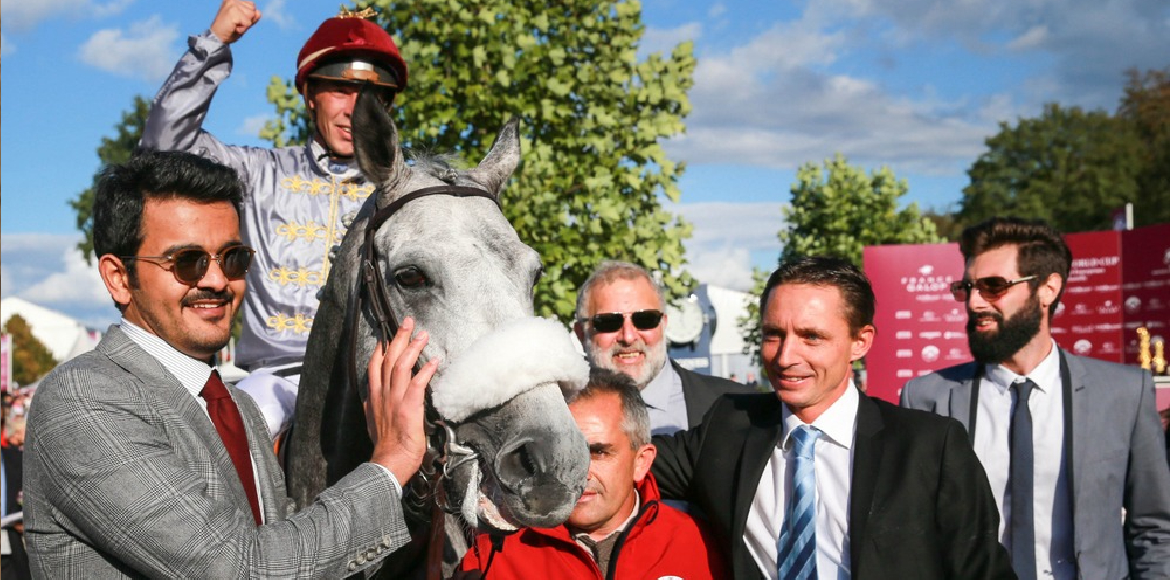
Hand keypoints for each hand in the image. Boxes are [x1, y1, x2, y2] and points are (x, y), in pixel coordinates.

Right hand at [210, 0, 260, 43]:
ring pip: (251, 15)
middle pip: (253, 10)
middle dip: (248, 20)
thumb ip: (253, 16)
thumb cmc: (231, 29)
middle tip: (236, 24)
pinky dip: (243, 28)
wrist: (218, 37)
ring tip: (235, 25)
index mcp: (234, 0)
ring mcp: (232, 4)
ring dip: (245, 24)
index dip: (249, 16)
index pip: (252, 6)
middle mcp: (232, 0)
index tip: (237, 20)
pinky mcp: (232, 12)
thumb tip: (258, 12)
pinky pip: (248, 22)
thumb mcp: (245, 22)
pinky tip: (234, 28)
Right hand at [366, 317, 438, 484]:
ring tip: (423, 334)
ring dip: (413, 348)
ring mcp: (394, 399)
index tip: (388, 336)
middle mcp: (383, 393)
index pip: (375, 366)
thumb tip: (372, 397)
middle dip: (398, 338)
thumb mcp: (373, 421)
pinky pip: (417, 383)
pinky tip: (434, 361)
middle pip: (388, 358)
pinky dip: (425, 370)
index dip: (382, 348)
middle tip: (408, 322)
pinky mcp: (408, 407)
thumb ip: (374, 405)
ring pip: (401, 365)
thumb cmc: (385, 445)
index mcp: (374, 396)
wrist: (389, 461)